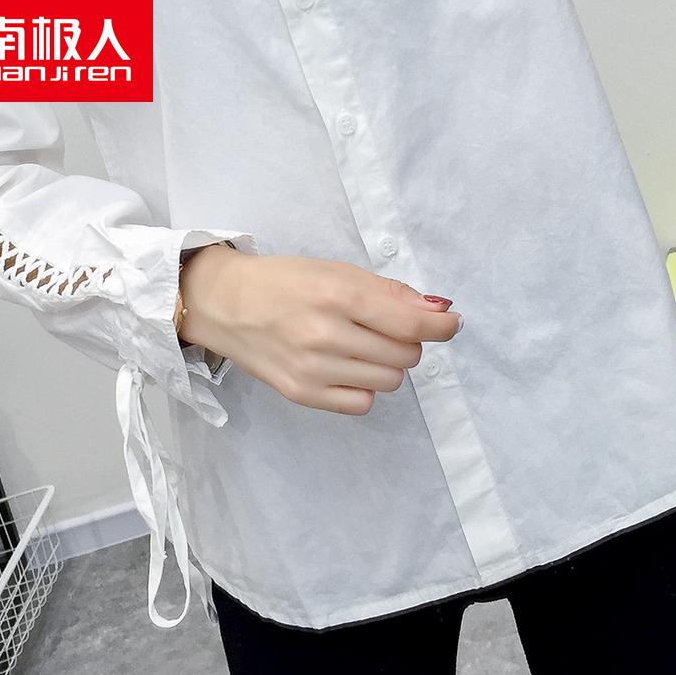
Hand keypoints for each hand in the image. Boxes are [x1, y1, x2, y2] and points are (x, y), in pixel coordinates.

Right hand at [178, 245, 462, 414]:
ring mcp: (312, 371)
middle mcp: (325, 335)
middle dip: (407, 342)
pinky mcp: (302, 395)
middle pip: (405, 356)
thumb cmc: (284, 282)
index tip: (450, 324)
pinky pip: (363, 403)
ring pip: (389, 382)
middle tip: (385, 329)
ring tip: (360, 347)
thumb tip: (439, 312)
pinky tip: (345, 368)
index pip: (410, 324)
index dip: (441, 327)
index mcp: (337, 294)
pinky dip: (364, 387)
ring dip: (387, 364)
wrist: (225, 306)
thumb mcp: (336, 271)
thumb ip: (390, 292)